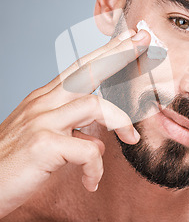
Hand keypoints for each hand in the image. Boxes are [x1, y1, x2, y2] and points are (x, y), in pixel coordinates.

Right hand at [0, 29, 149, 218]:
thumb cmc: (12, 166)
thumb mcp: (43, 140)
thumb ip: (71, 133)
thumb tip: (99, 141)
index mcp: (43, 100)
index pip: (79, 68)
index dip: (105, 53)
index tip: (127, 40)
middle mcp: (42, 104)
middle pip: (87, 70)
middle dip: (118, 54)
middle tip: (144, 40)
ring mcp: (42, 122)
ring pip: (95, 104)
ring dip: (121, 121)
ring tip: (132, 138)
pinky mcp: (43, 145)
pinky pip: (88, 150)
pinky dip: (96, 167)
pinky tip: (91, 182)